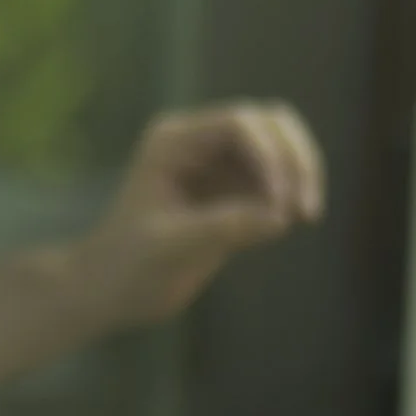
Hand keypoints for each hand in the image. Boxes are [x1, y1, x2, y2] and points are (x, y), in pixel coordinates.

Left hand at [86, 103, 326, 327]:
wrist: (109, 292)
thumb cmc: (127, 266)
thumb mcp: (171, 247)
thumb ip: (223, 227)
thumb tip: (280, 215)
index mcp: (174, 141)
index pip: (239, 123)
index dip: (269, 155)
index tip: (278, 204)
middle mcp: (200, 144)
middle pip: (269, 124)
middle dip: (294, 159)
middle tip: (305, 209)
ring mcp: (220, 166)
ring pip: (281, 147)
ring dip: (301, 175)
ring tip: (305, 216)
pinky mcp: (235, 194)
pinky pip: (279, 179)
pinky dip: (294, 193)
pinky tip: (294, 221)